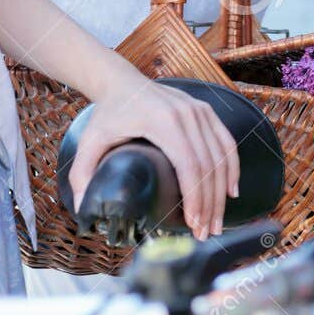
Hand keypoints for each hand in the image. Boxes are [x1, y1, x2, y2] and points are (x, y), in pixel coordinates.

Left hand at [65, 73, 241, 239]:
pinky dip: (232, 168)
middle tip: (205, 233)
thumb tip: (83, 209)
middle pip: (209, 166)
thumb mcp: (90, 142)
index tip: (193, 224)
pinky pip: (226, 143)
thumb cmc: (107, 114)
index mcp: (163, 121)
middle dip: (210, 204)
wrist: (121, 81)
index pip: (189, 165)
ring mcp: (199, 111)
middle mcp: (187, 114)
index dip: (195, 198)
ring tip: (216, 222)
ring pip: (221, 157)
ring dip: (222, 193)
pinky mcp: (205, 111)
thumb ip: (82, 174)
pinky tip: (231, 191)